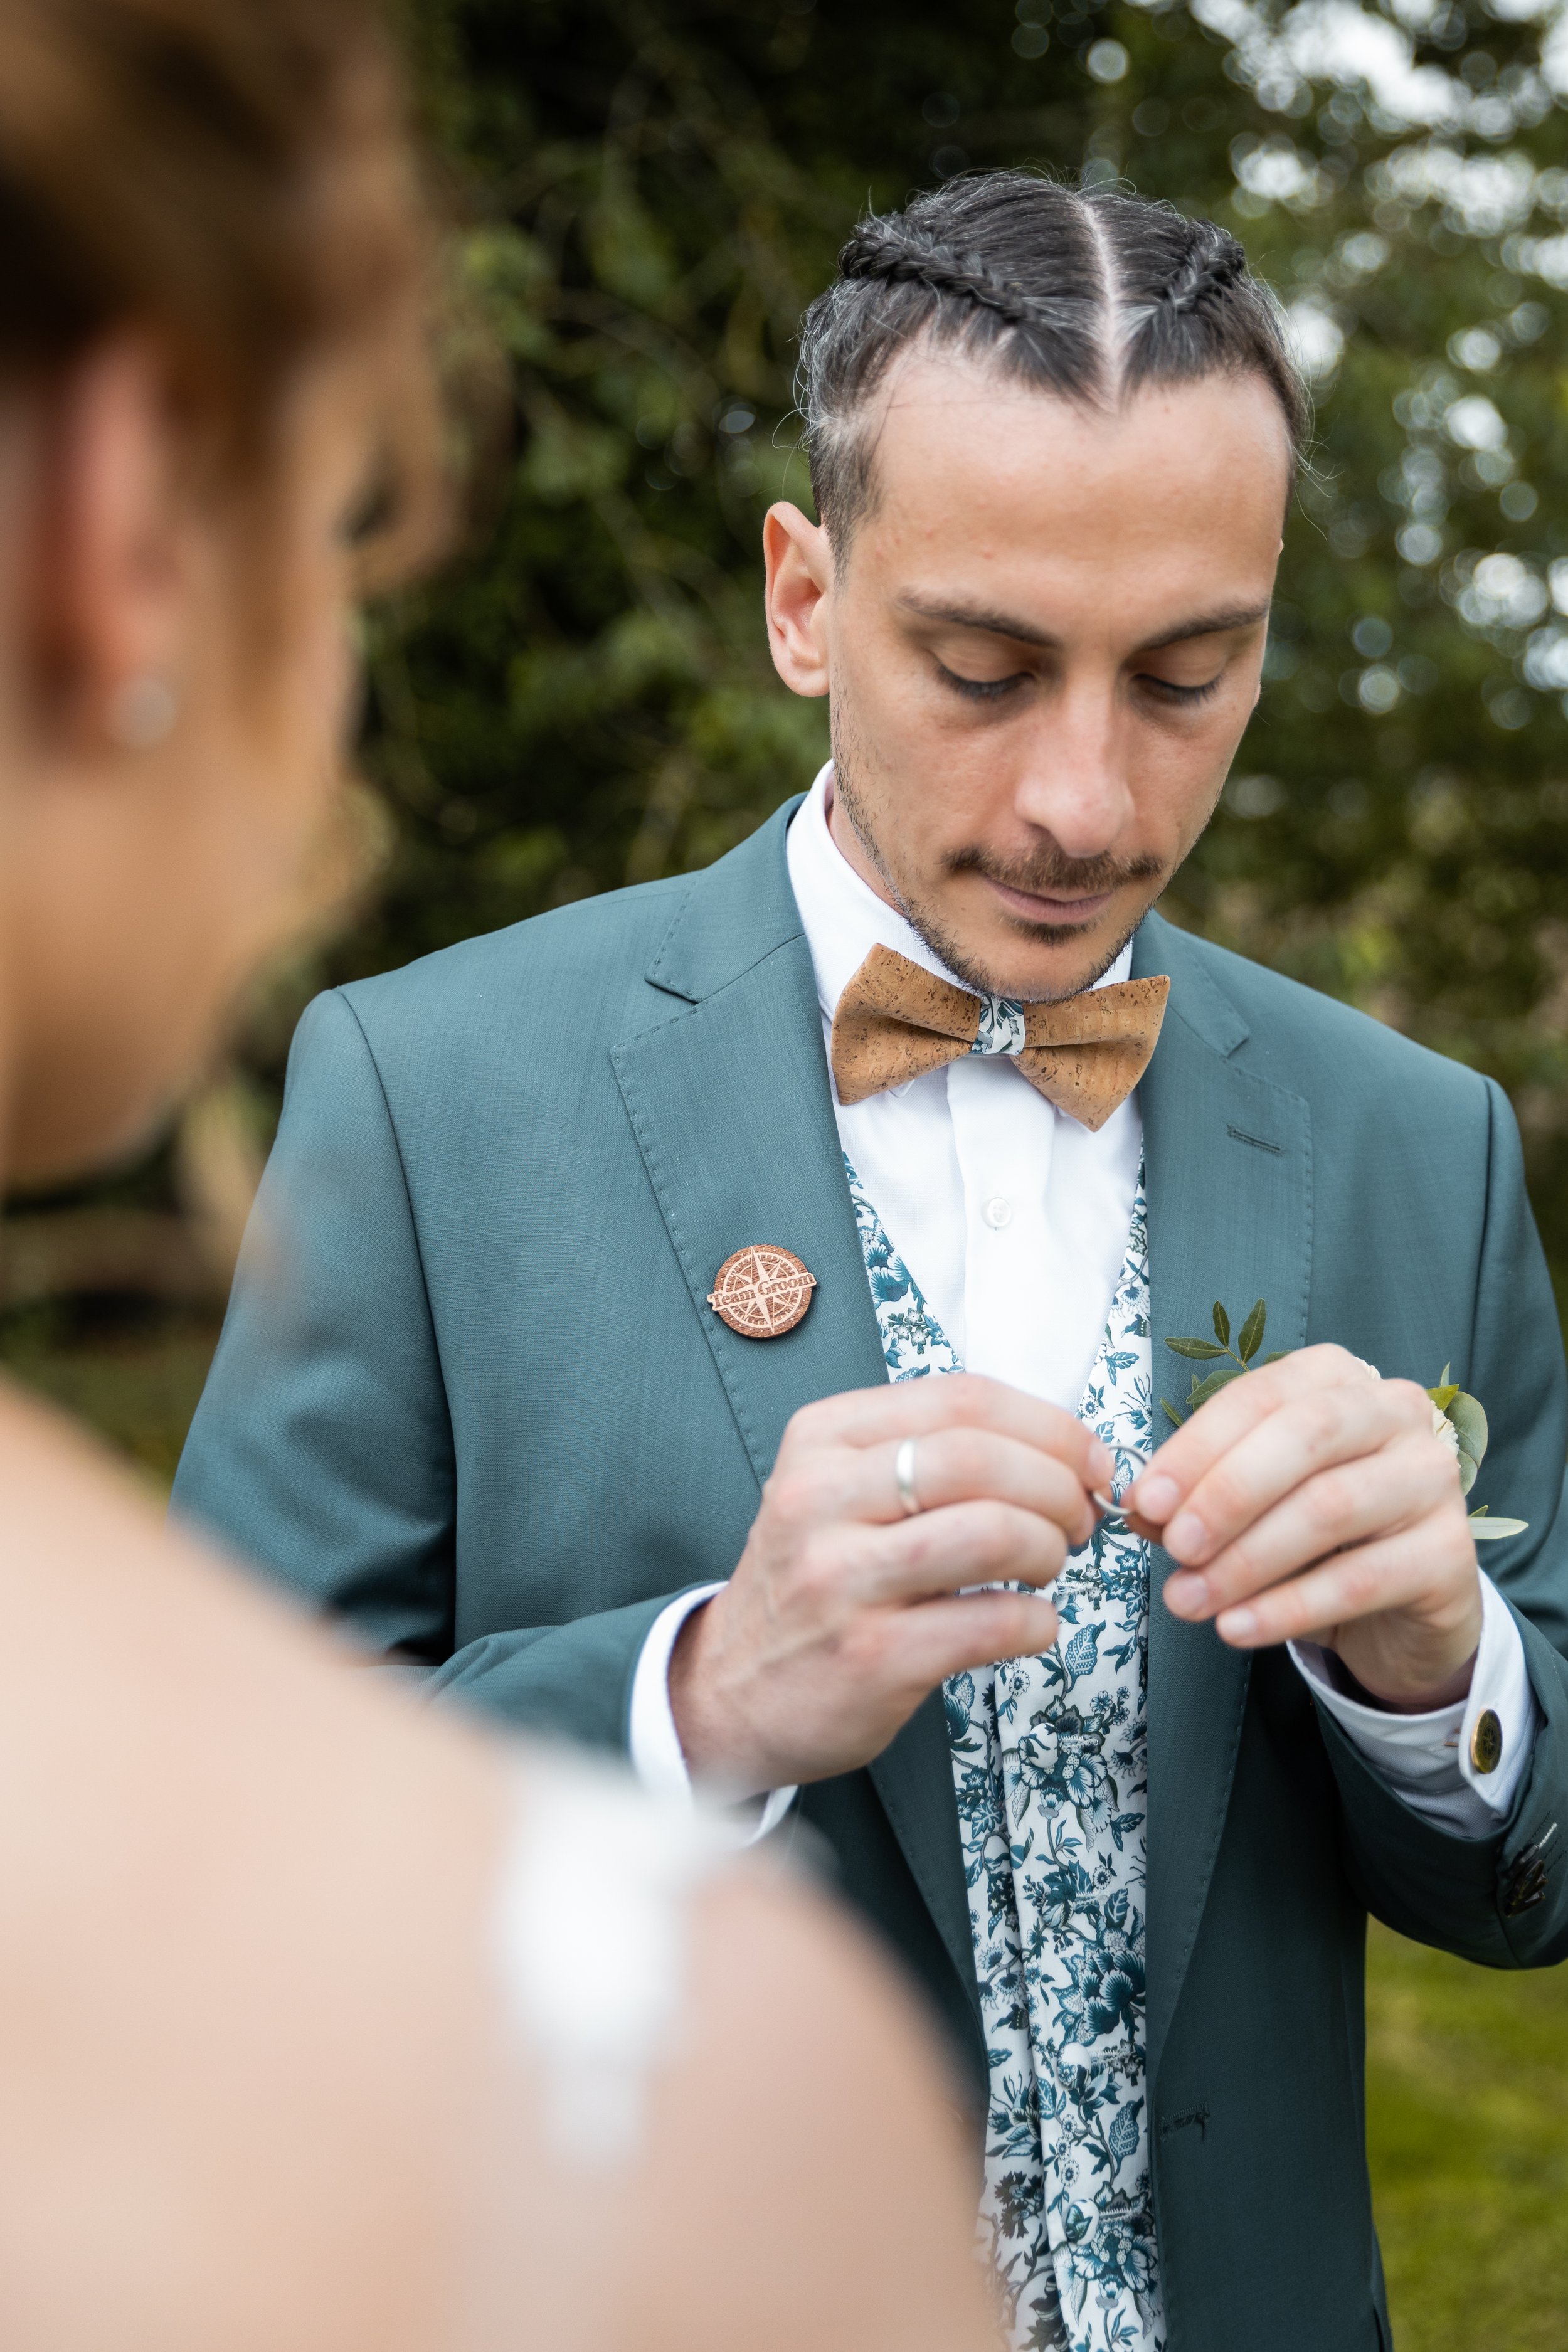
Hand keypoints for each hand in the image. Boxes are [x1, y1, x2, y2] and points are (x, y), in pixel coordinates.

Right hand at [669, 1375, 1109, 1796]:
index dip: (1051, 1426)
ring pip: (992, 1532)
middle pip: (981, 1457)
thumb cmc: (814, 1579)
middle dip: (1058, 1486)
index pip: (963, 1398)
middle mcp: (820, 1498)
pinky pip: (993, 1622)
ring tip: (1045, 1566)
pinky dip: (1038, 1621)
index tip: (1089, 1461)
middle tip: (1076, 1519)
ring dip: (1049, 1548)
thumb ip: (930, 1453)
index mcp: (822, 1438)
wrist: (733, 1690)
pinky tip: (1027, 1624)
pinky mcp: (870, 1657)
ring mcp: (840, 1580)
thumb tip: (1067, 1450)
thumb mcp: (839, 1487)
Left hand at [1123, 1345, 1481, 1709]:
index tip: (1145, 1501)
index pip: (1259, 1397)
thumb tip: (1139, 1508)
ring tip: (1189, 1600)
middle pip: (1303, 1437)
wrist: (1397, 1609)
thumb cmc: (1314, 1539)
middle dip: (1226, 1494)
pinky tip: (1237, 1628)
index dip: (1197, 1449)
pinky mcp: (1452, 1551)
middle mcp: (1395, 1412)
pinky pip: (1360, 1579)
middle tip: (1175, 1548)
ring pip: (1328, 1508)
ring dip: (1246, 1560)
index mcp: (1337, 1379)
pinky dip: (1287, 1607)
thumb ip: (1193, 1499)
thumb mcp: (1247, 1510)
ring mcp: (1432, 1478)